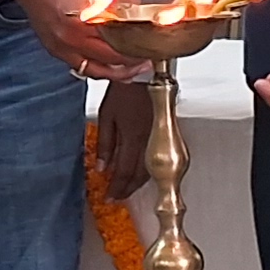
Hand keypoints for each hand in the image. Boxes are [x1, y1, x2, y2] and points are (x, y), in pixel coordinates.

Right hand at [0, 0, 138, 79]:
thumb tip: (141, 10)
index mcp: (85, 22)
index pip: (119, 46)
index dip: (137, 51)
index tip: (150, 51)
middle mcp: (72, 39)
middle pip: (109, 62)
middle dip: (131, 65)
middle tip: (146, 62)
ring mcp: (62, 48)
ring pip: (95, 71)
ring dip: (115, 73)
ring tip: (131, 70)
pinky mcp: (55, 51)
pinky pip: (81, 67)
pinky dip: (97, 69)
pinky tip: (108, 67)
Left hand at [93, 77, 153, 198]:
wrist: (146, 71)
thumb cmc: (125, 89)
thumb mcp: (107, 115)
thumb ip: (105, 144)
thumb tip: (102, 167)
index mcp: (133, 137)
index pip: (124, 172)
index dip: (116, 188)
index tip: (109, 197)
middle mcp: (149, 141)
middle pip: (139, 175)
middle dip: (127, 189)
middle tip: (118, 197)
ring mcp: (160, 137)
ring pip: (151, 169)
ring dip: (138, 182)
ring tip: (128, 188)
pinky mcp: (166, 132)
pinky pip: (158, 158)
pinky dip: (148, 169)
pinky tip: (142, 171)